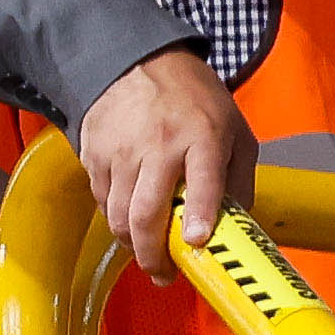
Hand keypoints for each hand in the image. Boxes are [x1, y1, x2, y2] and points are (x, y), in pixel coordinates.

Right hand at [74, 46, 253, 283]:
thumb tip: (238, 228)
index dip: (199, 218)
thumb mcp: (235, 130)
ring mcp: (121, 150)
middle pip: (146, 214)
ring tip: (148, 255)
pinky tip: (130, 220)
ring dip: (132, 245)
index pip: (202, 184)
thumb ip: (240, 180)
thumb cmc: (194, 100)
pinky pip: (102, 201)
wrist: (138, 60)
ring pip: (118, 216)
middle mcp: (159, 144)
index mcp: (202, 136)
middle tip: (164, 274)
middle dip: (153, 255)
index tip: (197, 244)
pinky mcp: (94, 153)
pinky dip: (115, 219)